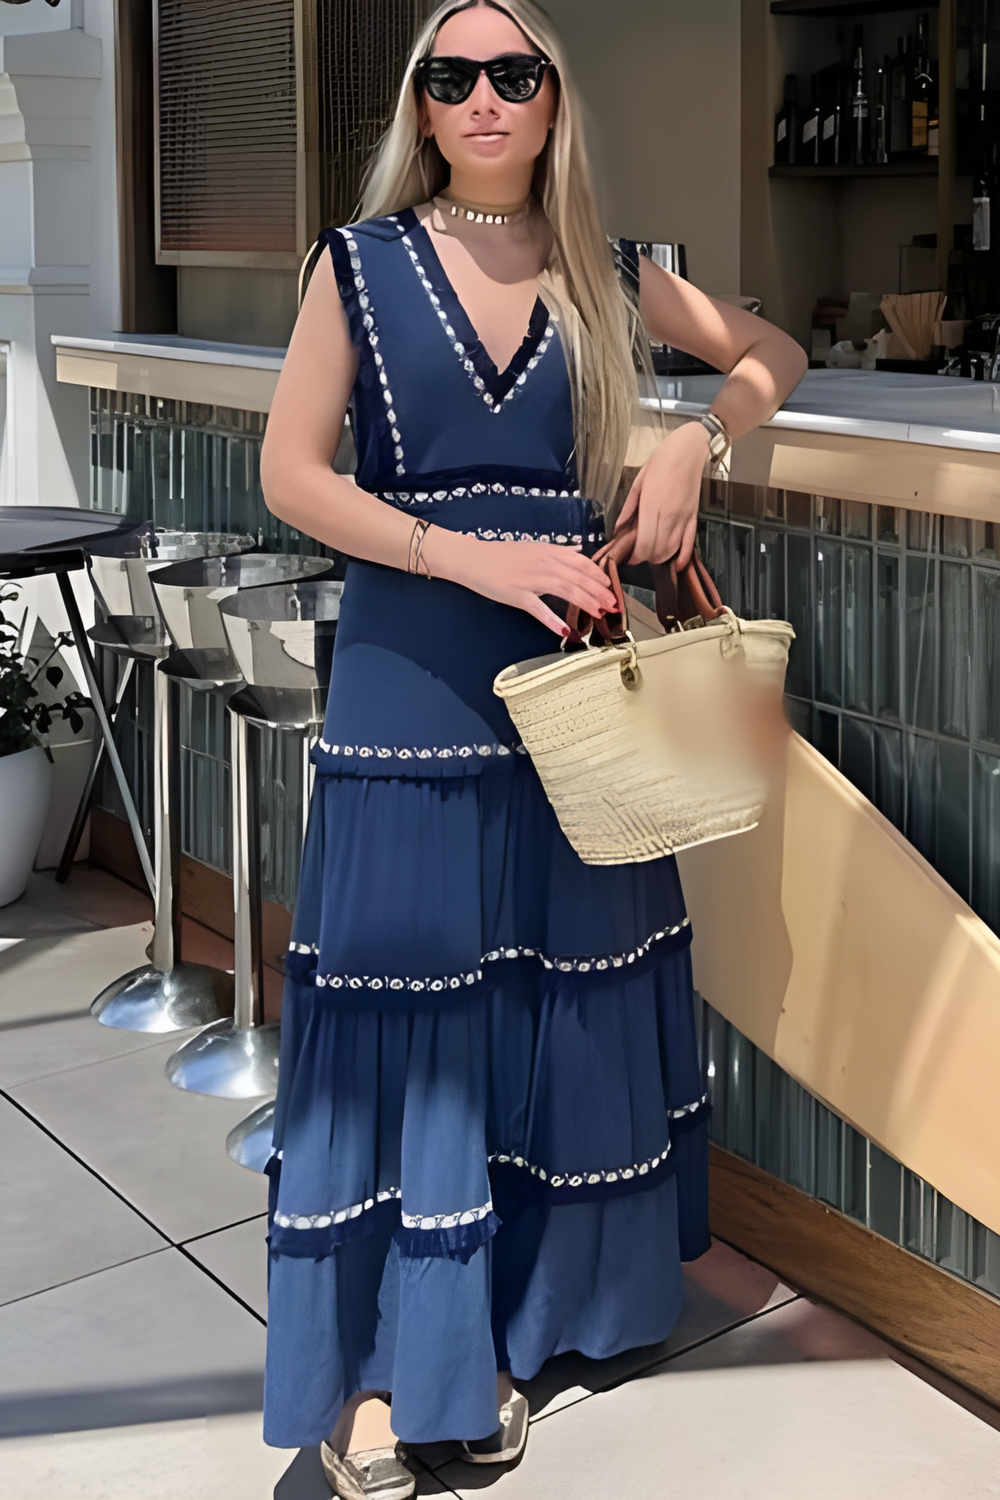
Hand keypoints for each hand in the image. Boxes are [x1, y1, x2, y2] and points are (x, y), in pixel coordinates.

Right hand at [428, 534, 615, 635]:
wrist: (474, 559)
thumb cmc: (502, 556)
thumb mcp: (533, 547)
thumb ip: (557, 551)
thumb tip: (576, 551)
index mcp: (549, 552)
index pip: (581, 563)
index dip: (599, 576)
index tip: (611, 588)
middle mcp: (544, 563)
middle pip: (578, 578)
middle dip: (599, 592)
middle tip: (614, 605)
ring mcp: (531, 579)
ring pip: (565, 590)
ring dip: (585, 603)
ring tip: (600, 614)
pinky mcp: (517, 595)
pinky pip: (539, 609)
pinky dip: (553, 619)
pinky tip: (566, 629)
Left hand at [614, 420, 708, 565]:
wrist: (689, 449)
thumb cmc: (662, 460)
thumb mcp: (638, 481)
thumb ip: (628, 508)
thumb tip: (618, 529)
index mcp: (651, 506)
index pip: (644, 544)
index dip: (635, 556)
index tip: (629, 556)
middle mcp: (668, 515)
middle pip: (657, 551)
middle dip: (645, 558)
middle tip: (638, 554)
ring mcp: (683, 517)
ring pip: (672, 550)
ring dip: (661, 558)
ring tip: (652, 555)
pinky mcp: (694, 516)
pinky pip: (690, 543)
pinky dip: (683, 557)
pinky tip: (676, 564)